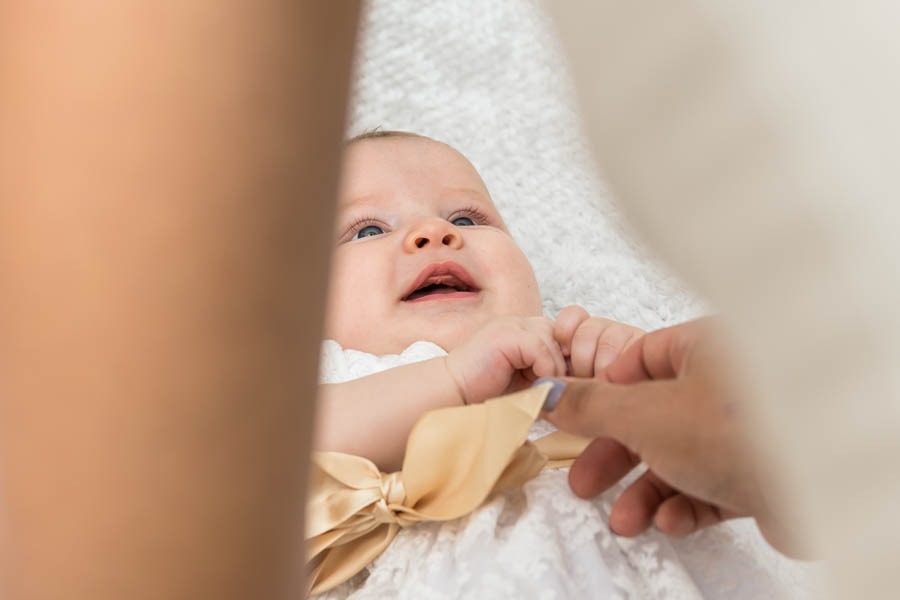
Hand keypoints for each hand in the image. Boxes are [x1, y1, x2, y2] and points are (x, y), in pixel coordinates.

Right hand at [445, 316, 566, 403]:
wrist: (452, 394)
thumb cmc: (487, 394)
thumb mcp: (528, 381)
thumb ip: (551, 373)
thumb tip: (583, 380)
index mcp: (526, 330)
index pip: (566, 335)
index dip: (571, 360)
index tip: (567, 385)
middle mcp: (520, 322)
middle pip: (564, 335)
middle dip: (567, 364)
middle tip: (558, 388)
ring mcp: (512, 325)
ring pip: (555, 341)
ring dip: (556, 370)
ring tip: (544, 391)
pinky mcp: (506, 335)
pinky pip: (541, 349)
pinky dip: (544, 370)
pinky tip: (534, 387)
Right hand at [541, 318, 800, 555]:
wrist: (816, 485)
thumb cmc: (733, 429)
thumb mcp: (642, 413)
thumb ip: (591, 405)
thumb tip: (548, 395)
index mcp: (705, 349)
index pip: (642, 359)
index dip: (605, 388)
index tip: (578, 415)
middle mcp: (728, 384)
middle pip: (654, 416)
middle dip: (616, 456)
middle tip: (584, 481)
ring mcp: (746, 430)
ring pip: (680, 457)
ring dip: (646, 491)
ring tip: (625, 519)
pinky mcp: (762, 473)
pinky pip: (712, 485)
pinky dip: (686, 504)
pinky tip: (673, 520)